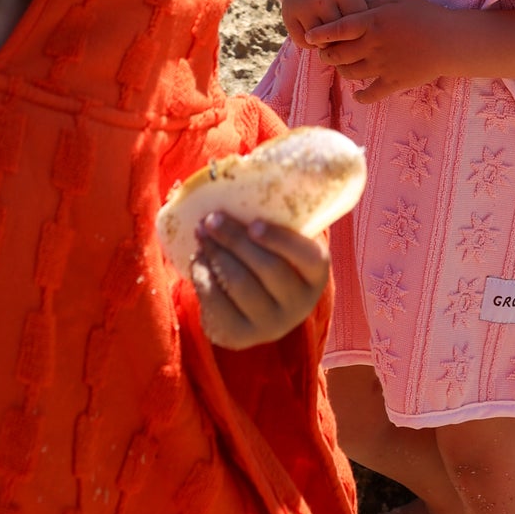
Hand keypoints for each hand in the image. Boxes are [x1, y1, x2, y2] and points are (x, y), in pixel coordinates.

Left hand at [190, 211, 330, 348]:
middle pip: (267, 268)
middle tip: (211, 219)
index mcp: (316, 273)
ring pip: (240, 285)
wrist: (261, 307)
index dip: (281, 240)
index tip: (254, 224)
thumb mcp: (286, 241)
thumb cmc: (273, 257)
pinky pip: (218, 305)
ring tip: (201, 235)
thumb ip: (277, 218)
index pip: (307, 256)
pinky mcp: (243, 337)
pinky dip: (204, 279)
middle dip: (235, 240)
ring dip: (216, 255)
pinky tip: (198, 261)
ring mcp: (272, 324)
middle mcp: (299, 304)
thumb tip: (245, 176)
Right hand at [254, 0, 377, 45]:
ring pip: (319, 42)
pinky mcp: (288, 14)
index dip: (365, 37)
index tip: (371, 43)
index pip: (358, 25)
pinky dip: (311, 45)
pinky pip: (301, 41)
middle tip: (355, 53)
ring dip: (329, 47)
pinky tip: (319, 41)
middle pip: (339, 37)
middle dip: (348, 46)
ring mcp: (303, 7)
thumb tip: (395, 25)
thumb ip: (373, 3)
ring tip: (338, 49)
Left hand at [304, 0, 459, 102]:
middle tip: (325, 52)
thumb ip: (375, 5)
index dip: (320, 33)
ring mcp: (382, 65)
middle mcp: (373, 45)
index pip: (338, 29)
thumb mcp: (398, 1)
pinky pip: (371, 94)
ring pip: (350, 73)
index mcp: (373, 21)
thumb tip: (358, 8)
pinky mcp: (393, 82)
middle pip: (339, 53)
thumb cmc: (426, 14)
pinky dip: (361, 96)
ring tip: (341, 66)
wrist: (450, 41)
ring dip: (341, 70)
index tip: (309, 36)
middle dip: (327, 54)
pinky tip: (357, 94)